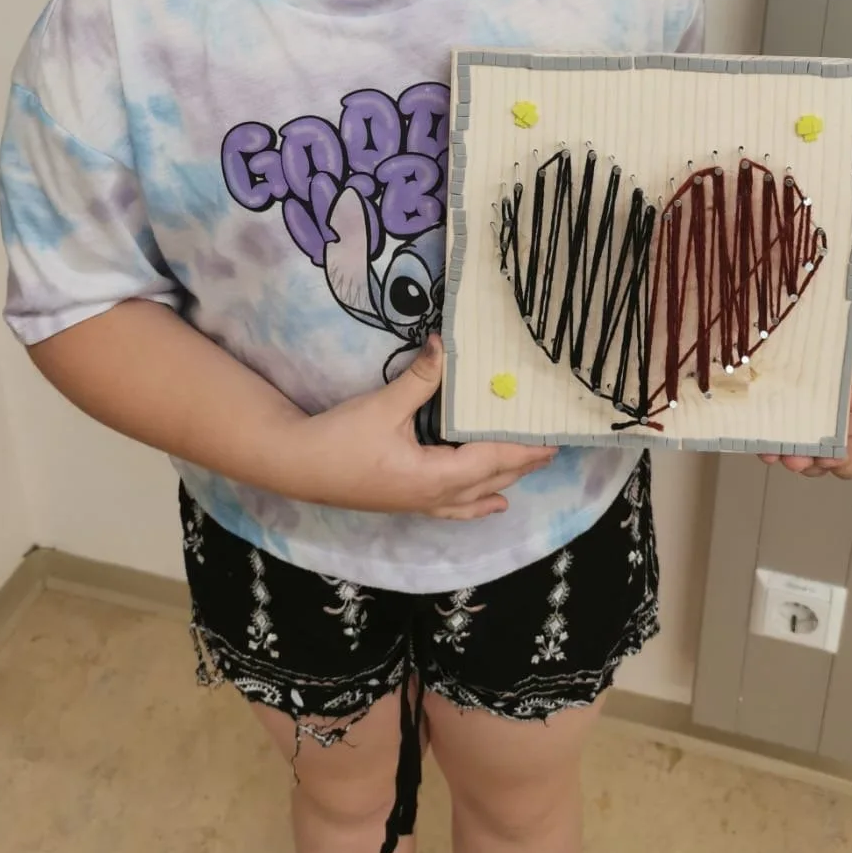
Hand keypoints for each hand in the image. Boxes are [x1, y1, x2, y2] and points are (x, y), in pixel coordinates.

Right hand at [289, 336, 557, 519]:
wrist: (297, 467)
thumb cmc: (340, 439)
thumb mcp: (382, 405)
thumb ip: (419, 378)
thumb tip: (445, 344)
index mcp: (434, 477)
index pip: (491, 461)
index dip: (522, 449)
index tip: (551, 438)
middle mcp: (434, 496)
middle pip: (491, 480)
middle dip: (522, 464)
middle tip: (553, 447)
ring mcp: (420, 503)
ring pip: (475, 496)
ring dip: (505, 481)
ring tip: (531, 469)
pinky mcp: (407, 501)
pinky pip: (455, 508)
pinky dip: (478, 504)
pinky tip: (491, 506)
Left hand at [760, 355, 851, 479]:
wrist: (786, 328)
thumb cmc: (823, 346)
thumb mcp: (844, 357)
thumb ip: (850, 378)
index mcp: (851, 420)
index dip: (847, 461)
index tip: (831, 458)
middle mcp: (825, 430)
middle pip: (822, 462)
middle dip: (809, 463)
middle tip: (797, 460)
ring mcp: (795, 428)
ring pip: (793, 456)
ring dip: (785, 458)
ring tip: (775, 454)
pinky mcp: (768, 421)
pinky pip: (766, 441)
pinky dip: (764, 446)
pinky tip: (760, 444)